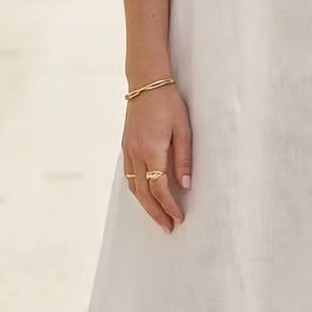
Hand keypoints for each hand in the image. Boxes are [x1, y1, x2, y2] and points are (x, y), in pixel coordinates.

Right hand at [122, 84, 191, 233]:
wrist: (146, 83)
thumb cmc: (169, 103)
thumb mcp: (183, 129)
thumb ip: (184, 158)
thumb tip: (186, 184)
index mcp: (151, 150)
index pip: (159, 188)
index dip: (169, 206)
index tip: (179, 218)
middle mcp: (136, 154)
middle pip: (143, 193)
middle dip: (156, 213)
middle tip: (167, 228)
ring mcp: (127, 151)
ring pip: (133, 187)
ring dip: (145, 205)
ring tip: (157, 217)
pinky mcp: (125, 146)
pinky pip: (128, 176)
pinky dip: (136, 191)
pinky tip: (145, 196)